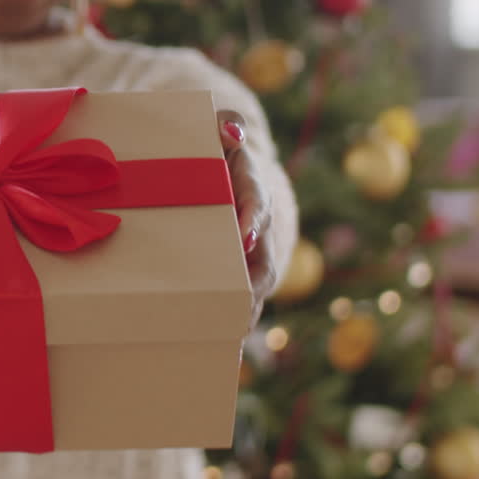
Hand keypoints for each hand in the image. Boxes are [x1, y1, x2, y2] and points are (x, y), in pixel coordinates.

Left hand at [217, 109, 275, 327]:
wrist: (227, 172)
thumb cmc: (216, 148)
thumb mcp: (218, 130)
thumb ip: (226, 125)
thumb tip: (231, 132)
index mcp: (252, 188)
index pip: (257, 202)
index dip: (252, 217)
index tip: (243, 233)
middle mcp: (258, 227)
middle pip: (262, 260)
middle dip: (252, 282)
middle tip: (240, 301)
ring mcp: (251, 255)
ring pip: (255, 288)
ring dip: (244, 312)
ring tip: (230, 336)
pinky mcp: (238, 274)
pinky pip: (239, 303)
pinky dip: (233, 326)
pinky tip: (221, 353)